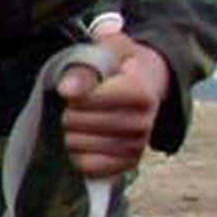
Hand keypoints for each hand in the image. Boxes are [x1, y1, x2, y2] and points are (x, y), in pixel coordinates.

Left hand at [55, 24, 171, 182]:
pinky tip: (88, 139)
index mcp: (140, 94)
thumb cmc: (122, 65)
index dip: (74, 92)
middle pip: (75, 123)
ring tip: (87, 119)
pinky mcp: (128, 164)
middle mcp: (143, 124)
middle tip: (84, 104)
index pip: (83, 101)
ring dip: (72, 131)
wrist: (149, 82)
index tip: (86, 85)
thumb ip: (85, 66)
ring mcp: (137, 147)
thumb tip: (66, 89)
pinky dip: (78, 152)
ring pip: (76, 145)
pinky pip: (86, 166)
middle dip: (71, 111)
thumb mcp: (109, 51)